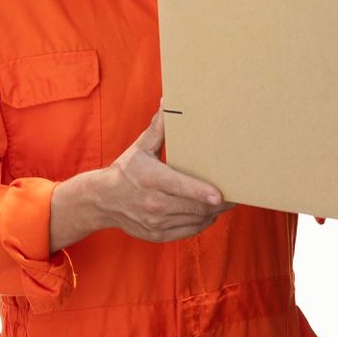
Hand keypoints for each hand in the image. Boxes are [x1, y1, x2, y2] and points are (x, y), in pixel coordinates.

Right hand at [85, 108, 227, 245]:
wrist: (102, 200)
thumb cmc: (126, 170)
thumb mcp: (141, 147)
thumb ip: (158, 127)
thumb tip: (169, 101)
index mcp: (150, 178)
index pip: (179, 186)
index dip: (201, 192)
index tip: (219, 194)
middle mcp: (152, 203)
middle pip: (194, 206)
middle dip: (218, 203)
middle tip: (235, 194)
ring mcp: (155, 222)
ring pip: (195, 220)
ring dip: (212, 212)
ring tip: (223, 202)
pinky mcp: (157, 235)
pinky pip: (188, 231)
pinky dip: (202, 223)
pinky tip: (207, 213)